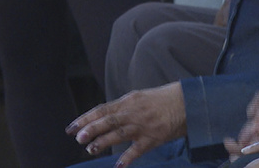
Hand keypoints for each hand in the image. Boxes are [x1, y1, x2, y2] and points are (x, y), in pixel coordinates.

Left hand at [66, 82, 186, 167]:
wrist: (188, 102)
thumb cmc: (164, 99)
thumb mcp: (140, 97)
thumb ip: (123, 107)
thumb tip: (103, 117)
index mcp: (129, 101)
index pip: (103, 109)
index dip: (85, 118)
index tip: (71, 128)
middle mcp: (134, 112)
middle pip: (108, 120)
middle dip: (91, 129)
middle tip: (78, 138)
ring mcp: (144, 125)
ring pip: (119, 133)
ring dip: (103, 142)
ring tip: (91, 149)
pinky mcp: (154, 137)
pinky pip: (138, 149)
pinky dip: (127, 158)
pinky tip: (118, 166)